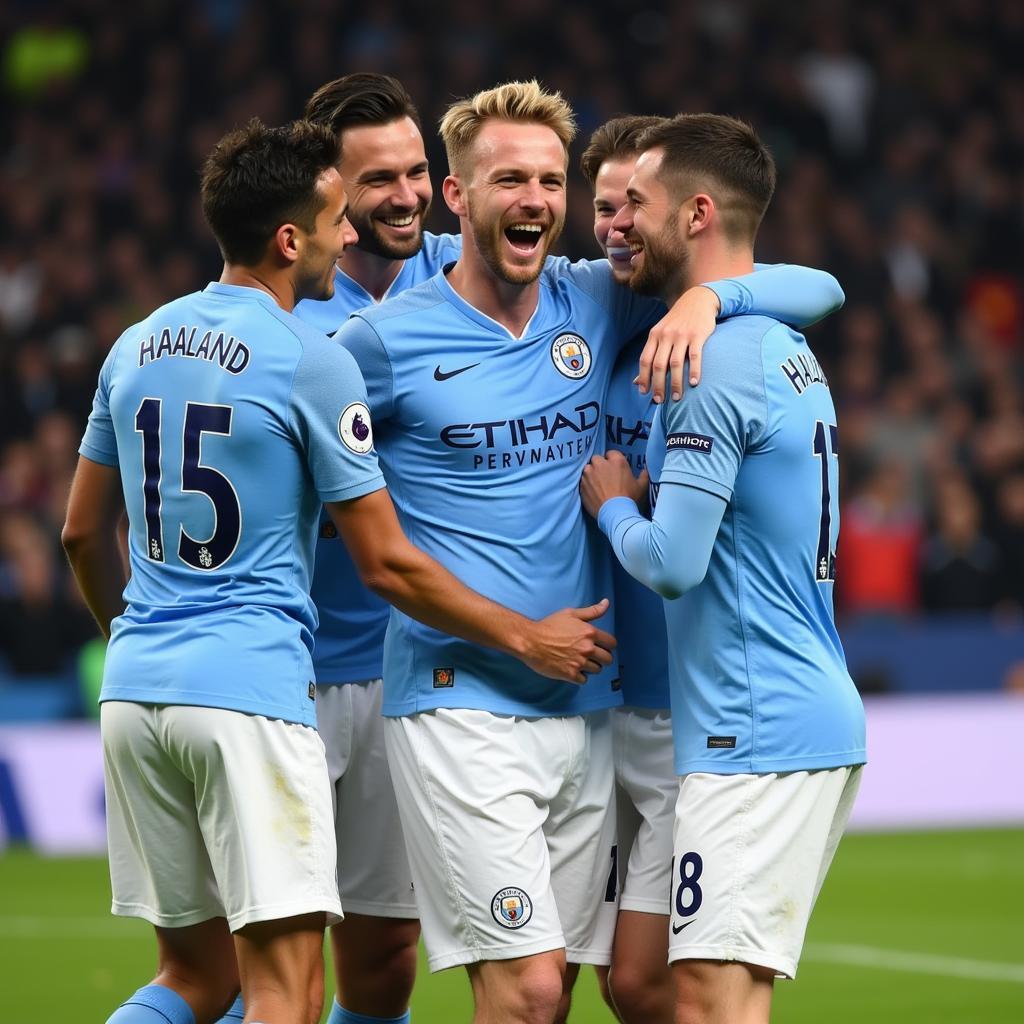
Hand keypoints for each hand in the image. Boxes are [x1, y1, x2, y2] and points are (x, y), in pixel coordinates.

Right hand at [522, 598, 615, 683]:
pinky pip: (584, 680)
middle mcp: (587, 649)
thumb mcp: (571, 613)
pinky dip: (580, 676)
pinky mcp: (570, 674)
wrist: (530, 641)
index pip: (612, 643)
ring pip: (597, 670)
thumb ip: (592, 611)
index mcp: (590, 633)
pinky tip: (573, 668)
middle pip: (608, 659)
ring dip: (591, 666)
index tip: (600, 645)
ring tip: (580, 661)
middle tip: (591, 655)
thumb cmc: (549, 626)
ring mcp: (579, 663)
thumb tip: (606, 603)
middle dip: (602, 657)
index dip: (607, 645)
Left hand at [580, 451, 646, 518]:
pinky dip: (586, 484)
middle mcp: (601, 464)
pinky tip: (593, 492)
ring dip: (591, 474)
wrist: (615, 514)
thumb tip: (645, 471)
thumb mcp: (642, 486)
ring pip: (588, 469)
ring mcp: (589, 474)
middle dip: (600, 465)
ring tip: (597, 484)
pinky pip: (583, 481)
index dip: (613, 461)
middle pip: (597, 459)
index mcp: (617, 461)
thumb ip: (643, 475)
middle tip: (605, 476)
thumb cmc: (630, 499)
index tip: (615, 468)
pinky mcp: (582, 485)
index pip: (611, 453)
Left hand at [635, 284, 719, 403]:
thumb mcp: (660, 334)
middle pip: (659, 365)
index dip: (643, 377)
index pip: (645, 360)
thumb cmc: (677, 321)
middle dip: (658, 385)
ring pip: (676, 363)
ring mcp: (682, 335)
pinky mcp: (698, 335)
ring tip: (677, 397)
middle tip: (660, 400)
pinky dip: (694, 370)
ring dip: (675, 383)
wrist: (697, 300)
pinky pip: (695, 356)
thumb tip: (636, 381)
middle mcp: (666, 335)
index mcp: (654, 335)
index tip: (645, 392)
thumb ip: (650, 355)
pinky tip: (693, 383)